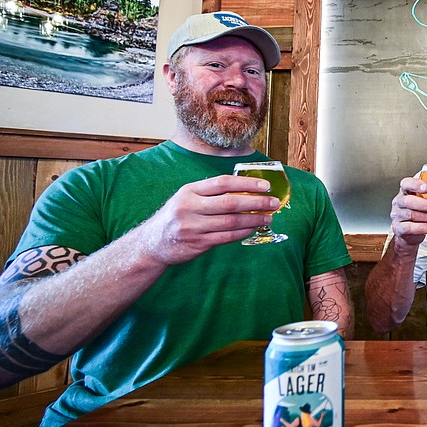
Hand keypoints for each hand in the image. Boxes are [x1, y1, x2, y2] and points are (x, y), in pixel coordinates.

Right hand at [139, 175, 281, 264]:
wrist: (153, 243)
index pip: (222, 183)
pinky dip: (243, 232)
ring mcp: (193, 227)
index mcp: (189, 191)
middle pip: (230, 202)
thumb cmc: (177, 216)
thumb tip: (246, 189)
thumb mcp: (187, 198)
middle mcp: (190, 207)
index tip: (265, 185)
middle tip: (274, 202)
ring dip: (253, 219)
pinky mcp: (198, 243)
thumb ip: (211, 193)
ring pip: (231, 222)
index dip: (246, 183)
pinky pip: (226, 237)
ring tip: (268, 217)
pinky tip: (253, 228)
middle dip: (256, 202)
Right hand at [388, 176, 426, 248]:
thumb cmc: (419, 213)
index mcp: (405, 191)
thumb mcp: (424, 202)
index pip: (406, 184)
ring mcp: (397, 215)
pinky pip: (409, 228)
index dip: (416, 184)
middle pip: (409, 201)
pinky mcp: (398, 228)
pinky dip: (423, 227)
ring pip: (412, 215)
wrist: (409, 233)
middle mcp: (399, 202)